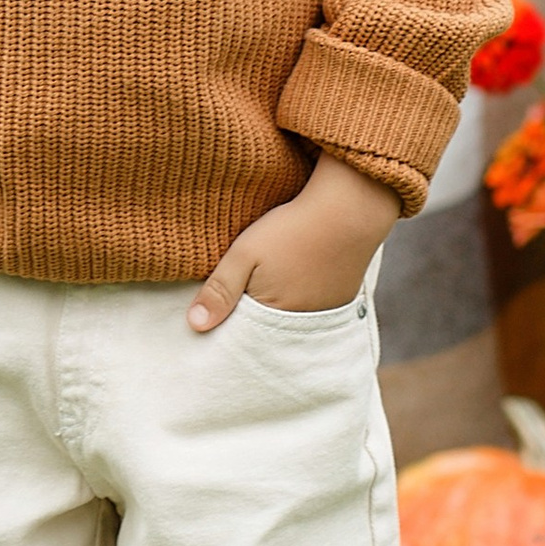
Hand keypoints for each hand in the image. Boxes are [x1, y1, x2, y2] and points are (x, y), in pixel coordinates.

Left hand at [188, 157, 400, 334]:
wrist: (349, 209)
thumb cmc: (292, 230)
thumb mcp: (246, 254)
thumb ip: (220, 290)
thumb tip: (195, 325)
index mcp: (274, 318)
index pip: (242, 336)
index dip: (227, 324)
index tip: (213, 314)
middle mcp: (301, 324)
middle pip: (266, 330)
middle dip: (249, 320)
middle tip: (240, 296)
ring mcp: (324, 312)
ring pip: (288, 318)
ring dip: (275, 307)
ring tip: (266, 286)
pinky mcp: (340, 298)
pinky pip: (310, 307)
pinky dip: (297, 297)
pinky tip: (291, 278)